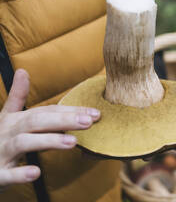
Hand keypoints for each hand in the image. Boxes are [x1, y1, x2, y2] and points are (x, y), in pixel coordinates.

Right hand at [0, 69, 100, 187]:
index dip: (69, 110)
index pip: (46, 111)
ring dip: (48, 141)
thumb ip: (17, 97)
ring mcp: (1, 152)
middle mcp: (9, 133)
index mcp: (15, 120)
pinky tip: (35, 173)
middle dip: (64, 120)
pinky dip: (20, 174)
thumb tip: (23, 72)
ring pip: (24, 143)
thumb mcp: (6, 117)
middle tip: (89, 121)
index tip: (94, 113)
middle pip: (37, 121)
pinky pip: (6, 174)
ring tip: (73, 142)